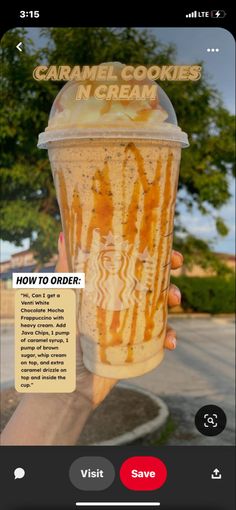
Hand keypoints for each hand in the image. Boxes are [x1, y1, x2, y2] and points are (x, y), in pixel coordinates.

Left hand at [56, 233, 182, 407]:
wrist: (65, 383)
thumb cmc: (57, 338)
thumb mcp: (61, 298)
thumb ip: (65, 270)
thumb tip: (62, 233)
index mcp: (104, 288)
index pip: (130, 264)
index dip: (150, 254)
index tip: (165, 248)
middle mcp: (119, 303)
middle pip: (150, 281)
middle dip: (167, 272)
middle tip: (177, 266)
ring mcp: (130, 324)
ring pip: (160, 305)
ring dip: (172, 299)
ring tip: (174, 302)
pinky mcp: (138, 345)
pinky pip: (161, 337)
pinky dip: (170, 336)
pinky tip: (171, 340)